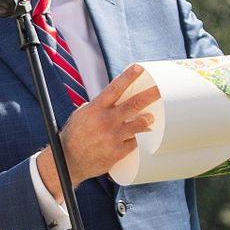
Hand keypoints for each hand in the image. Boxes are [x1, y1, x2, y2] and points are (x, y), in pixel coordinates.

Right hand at [37, 64, 159, 193]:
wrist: (69, 161)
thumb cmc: (74, 137)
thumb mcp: (80, 115)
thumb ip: (97, 106)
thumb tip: (110, 98)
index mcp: (96, 109)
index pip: (115, 88)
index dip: (128, 77)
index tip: (139, 68)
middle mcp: (106, 121)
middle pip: (133, 104)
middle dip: (150, 96)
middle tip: (160, 91)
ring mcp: (113, 137)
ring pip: (139, 125)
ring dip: (147, 120)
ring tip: (150, 118)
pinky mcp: (118, 152)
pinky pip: (134, 143)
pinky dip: (136, 140)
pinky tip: (137, 139)